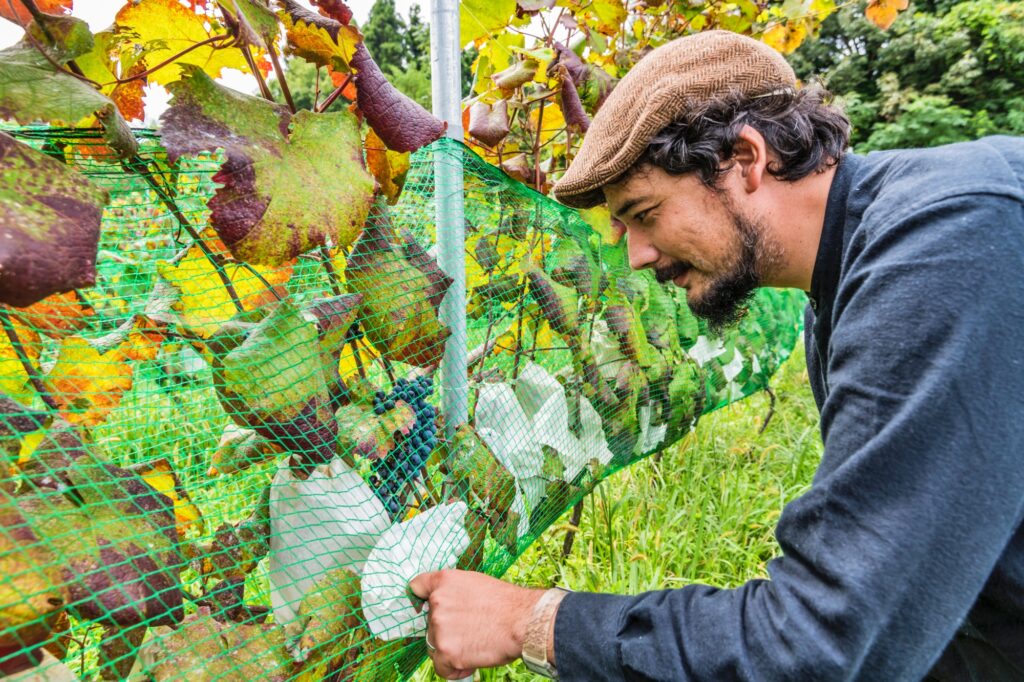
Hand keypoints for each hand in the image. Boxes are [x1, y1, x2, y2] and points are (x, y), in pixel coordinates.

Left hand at [409, 569, 543, 679]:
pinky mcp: (446, 651)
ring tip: (474, 647)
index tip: (422, 608)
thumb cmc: (507, 604)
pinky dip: (454, 669)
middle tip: (470, 632)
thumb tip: (450, 607)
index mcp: (444, 581)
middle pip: (429, 623)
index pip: (417, 587)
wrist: (522, 621)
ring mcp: (439, 627)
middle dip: (445, 631)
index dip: (420, 600)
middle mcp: (437, 602)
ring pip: (434, 646)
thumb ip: (456, 593)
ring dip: (450, 650)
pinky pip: (441, 667)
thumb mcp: (476, 584)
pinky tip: (469, 663)